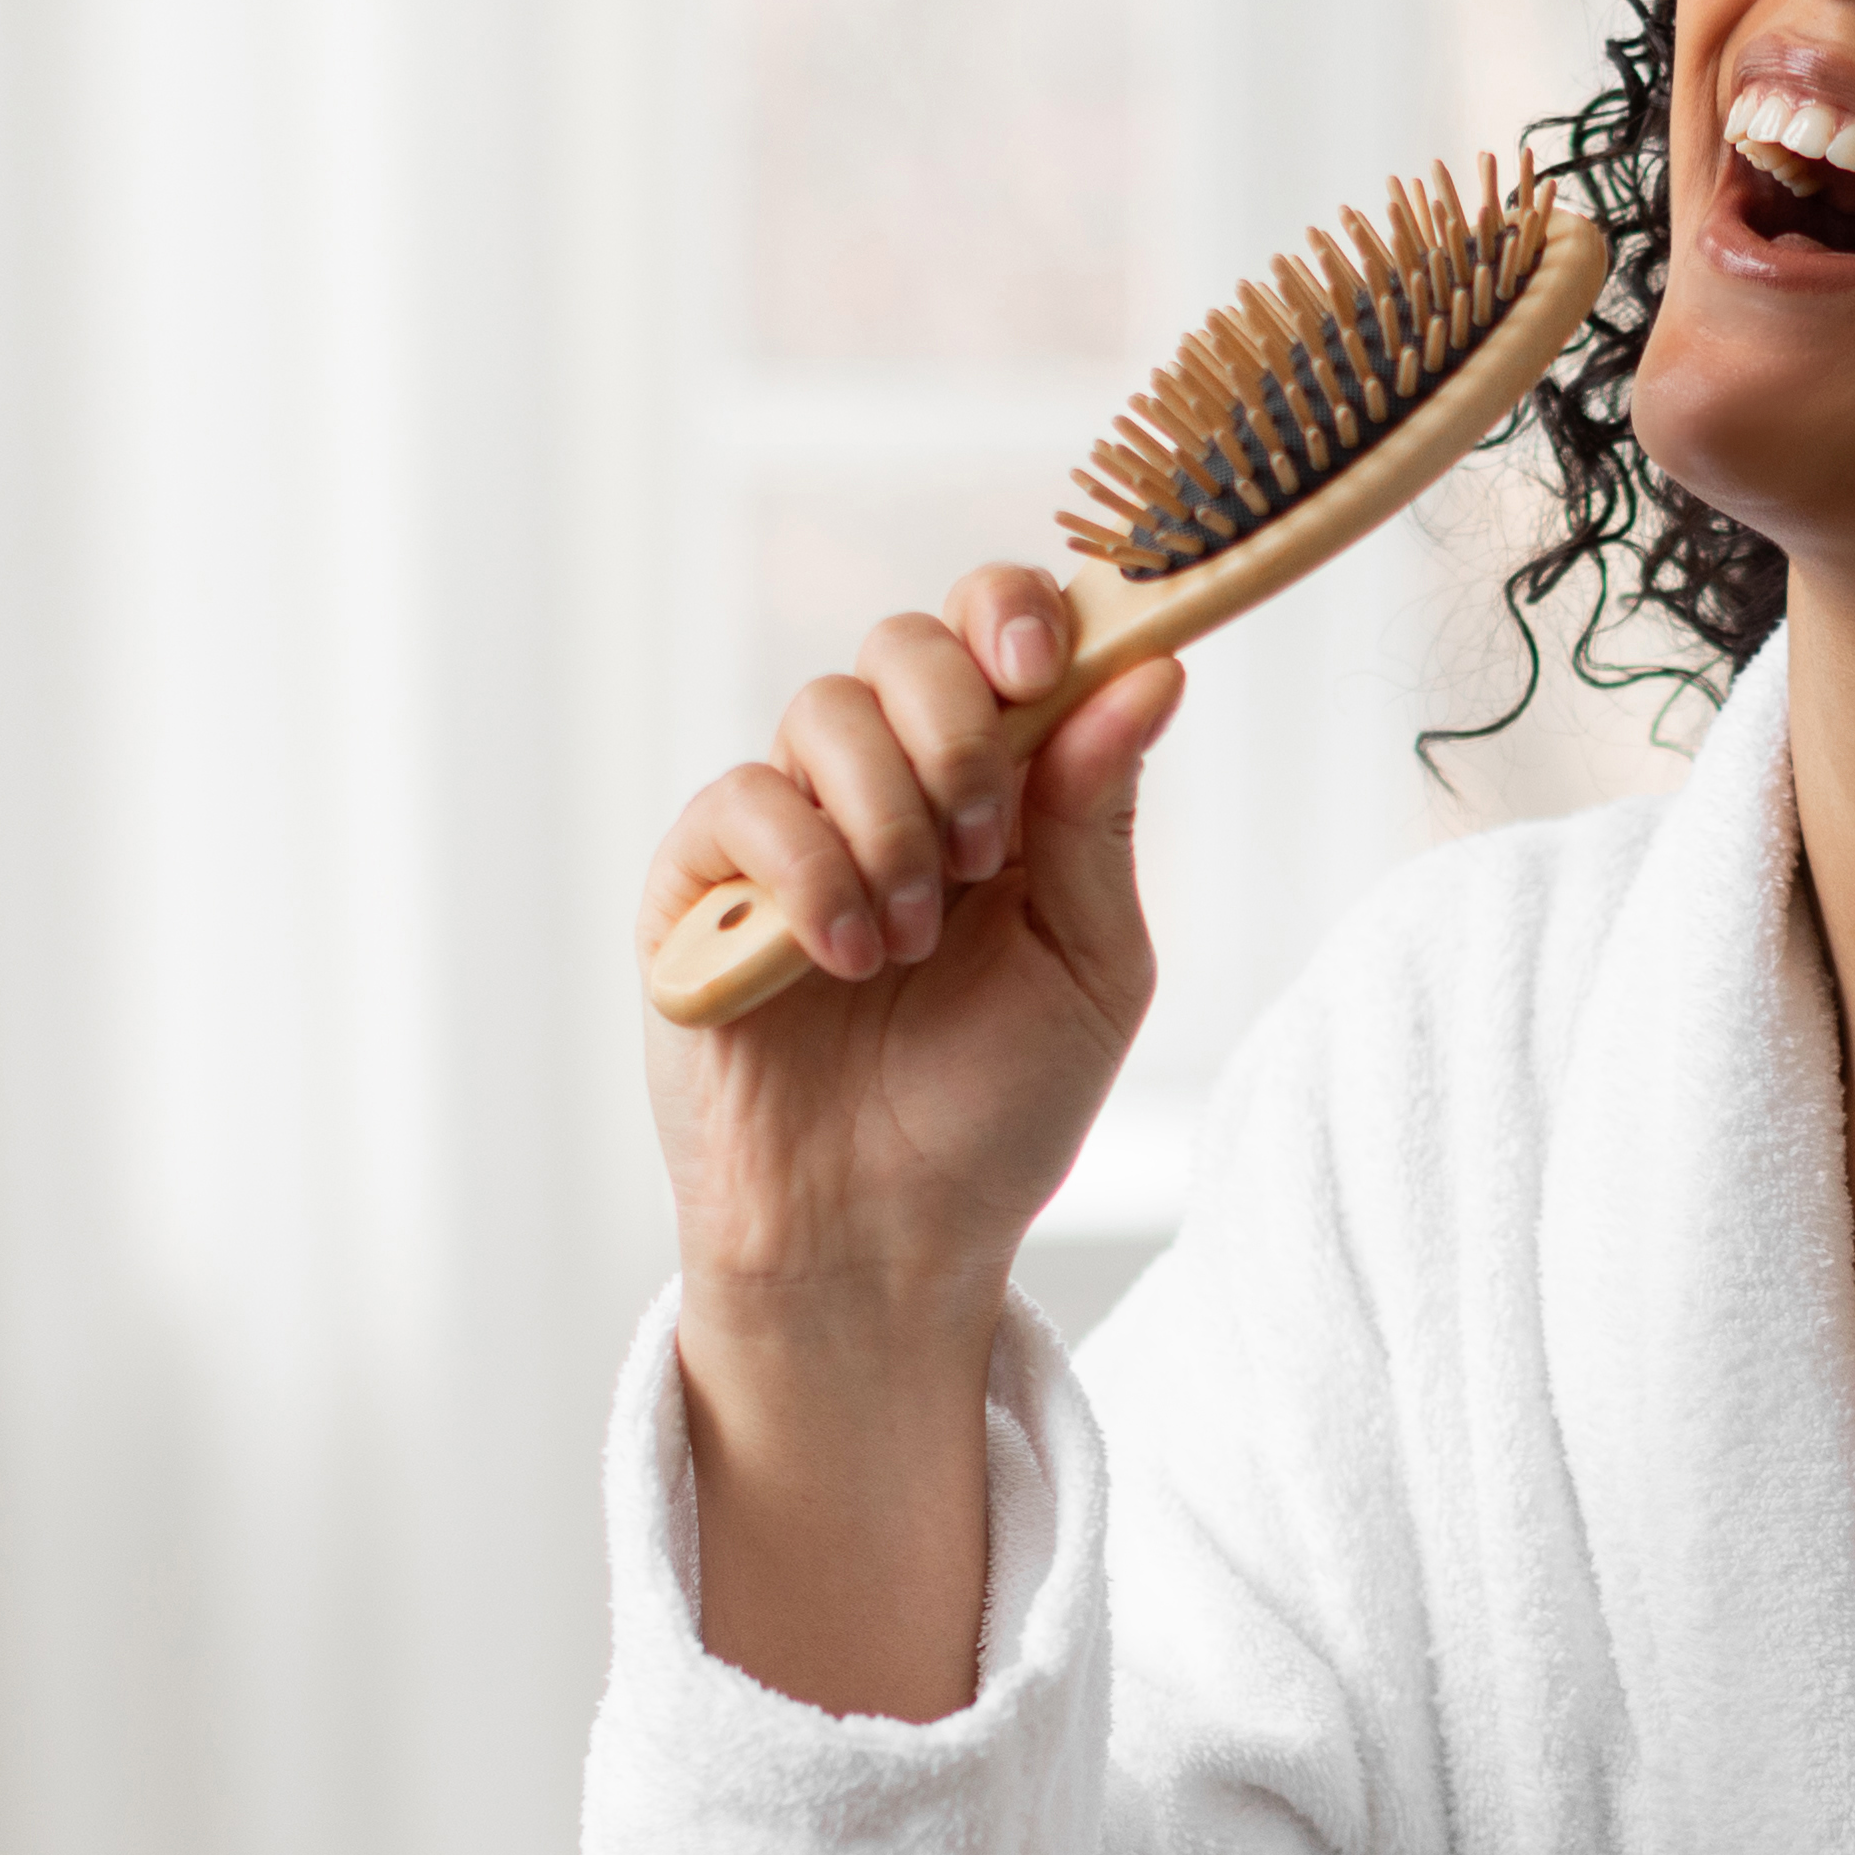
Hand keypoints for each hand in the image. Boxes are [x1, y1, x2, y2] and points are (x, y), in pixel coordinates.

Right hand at [639, 564, 1186, 1313]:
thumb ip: (1103, 818)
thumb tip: (1153, 668)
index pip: (995, 636)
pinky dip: (807, 872)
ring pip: (821, 712)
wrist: (885, 1238)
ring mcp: (790, 830)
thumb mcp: (1091, 965)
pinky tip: (845, 960)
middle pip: (901, 643)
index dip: (1013, 615)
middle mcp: (891, 788)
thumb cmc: (997, 1111)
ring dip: (887, 819)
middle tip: (980, 841)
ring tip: (914, 943)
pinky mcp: (701, 886)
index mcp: (1000, 790)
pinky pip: (741, 802)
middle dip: (952, 721)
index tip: (1038, 661)